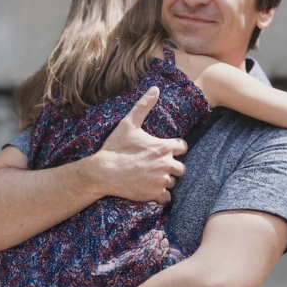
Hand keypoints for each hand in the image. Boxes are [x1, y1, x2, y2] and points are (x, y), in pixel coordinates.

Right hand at [87, 87, 187, 203]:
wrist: (103, 172)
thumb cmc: (116, 147)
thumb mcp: (129, 123)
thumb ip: (144, 105)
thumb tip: (155, 88)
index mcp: (164, 147)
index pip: (182, 147)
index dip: (174, 148)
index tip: (163, 150)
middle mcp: (166, 164)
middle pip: (181, 167)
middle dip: (171, 166)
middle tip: (156, 166)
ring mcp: (161, 180)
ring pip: (172, 182)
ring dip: (164, 180)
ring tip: (150, 177)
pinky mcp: (154, 194)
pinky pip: (166, 197)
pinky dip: (160, 195)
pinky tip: (149, 189)